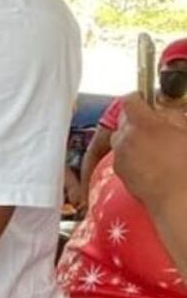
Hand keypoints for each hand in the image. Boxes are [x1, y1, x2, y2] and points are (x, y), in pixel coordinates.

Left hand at [112, 93, 186, 213]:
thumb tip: (162, 112)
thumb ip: (171, 115)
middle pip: (123, 120)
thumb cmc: (185, 163)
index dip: (138, 99)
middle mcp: (125, 138)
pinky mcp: (118, 172)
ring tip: (152, 147)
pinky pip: (121, 156)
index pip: (129, 100)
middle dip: (136, 121)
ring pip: (120, 139)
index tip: (145, 101)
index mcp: (142, 123)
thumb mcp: (185, 130)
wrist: (177, 197)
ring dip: (132, 139)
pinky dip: (130, 155)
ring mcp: (119, 156)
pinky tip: (148, 163)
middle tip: (155, 127)